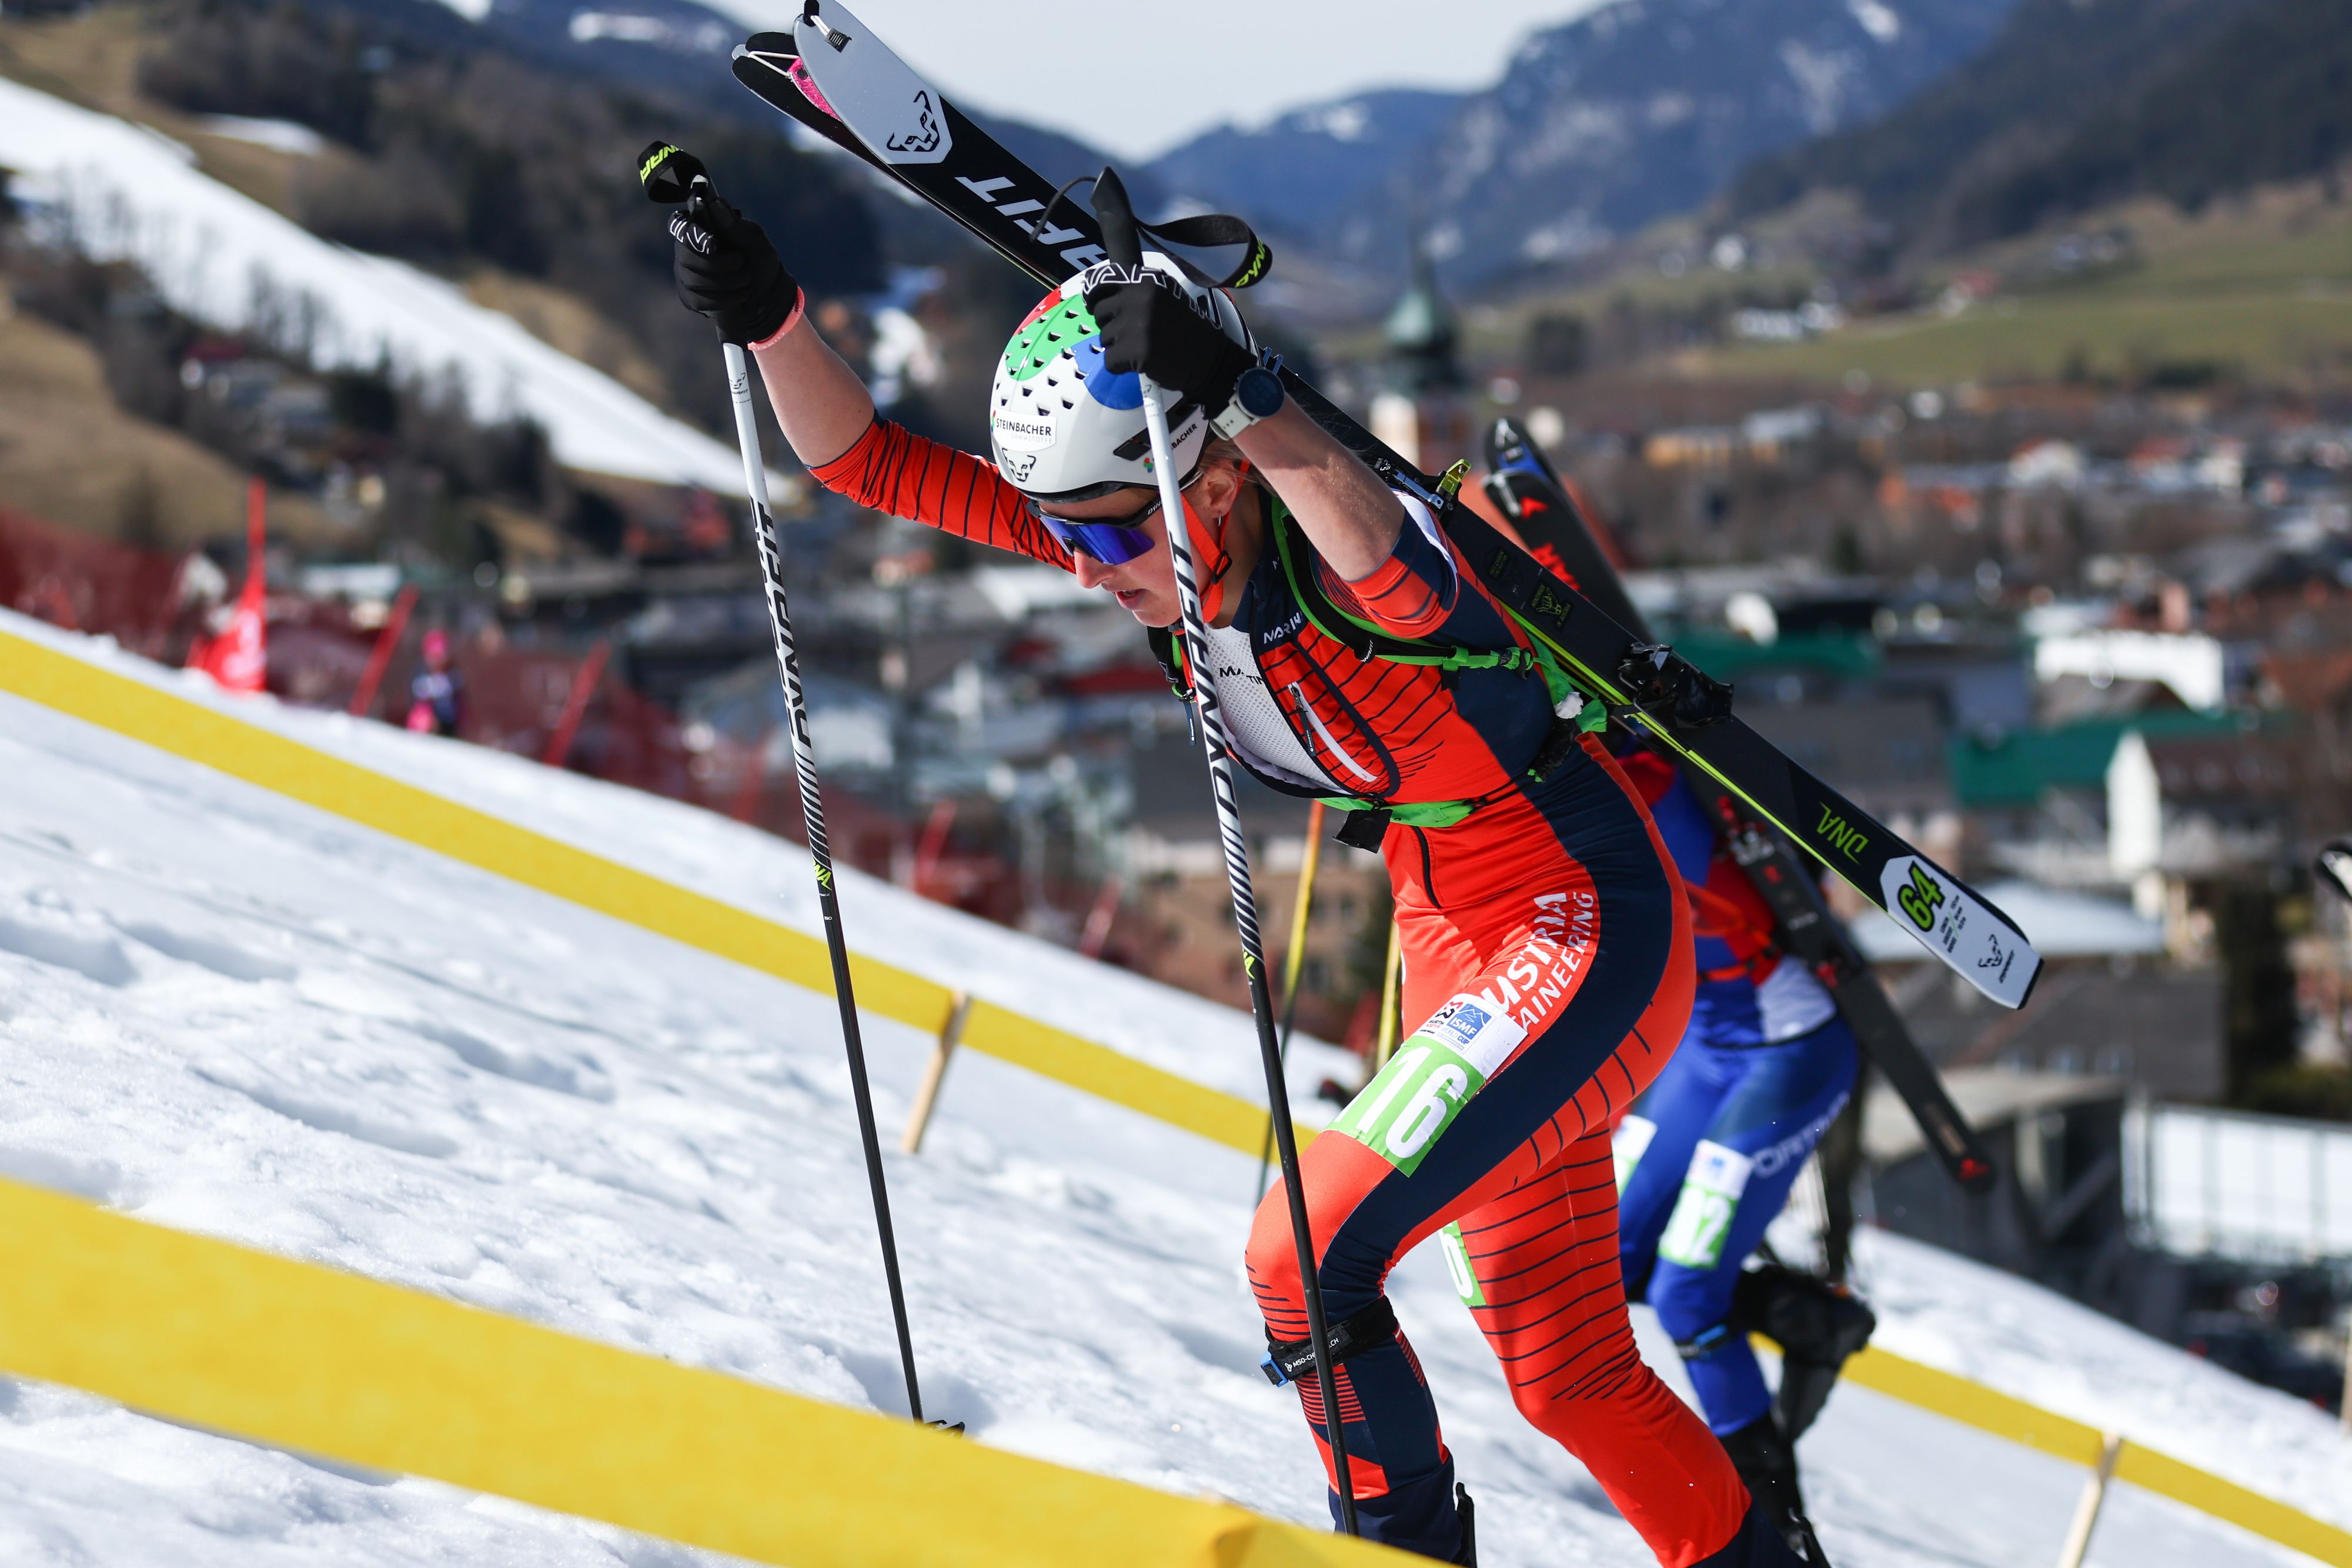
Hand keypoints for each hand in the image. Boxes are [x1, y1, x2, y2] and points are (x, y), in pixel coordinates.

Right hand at [670, 197, 799, 345]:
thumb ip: (735, 225)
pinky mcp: (690, 297)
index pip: (679, 224)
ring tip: (746, 278)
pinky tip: (739, 295)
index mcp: (700, 229)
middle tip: (742, 262)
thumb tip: (716, 204)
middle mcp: (685, 249)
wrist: (767, 294)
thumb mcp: (755, 241)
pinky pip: (700, 299)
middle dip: (719, 264)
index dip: (693, 234)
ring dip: (727, 282)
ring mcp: (685, 274)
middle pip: (686, 256)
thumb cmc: (759, 261)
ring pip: (693, 279)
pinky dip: (725, 299)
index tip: (713, 243)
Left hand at [1086, 273, 1251, 409]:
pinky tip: (1140, 363)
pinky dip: (1121, 367)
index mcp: (1147, 281)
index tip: (1097, 306)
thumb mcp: (1165, 297)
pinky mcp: (1135, 351)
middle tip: (1132, 335)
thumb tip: (1099, 294)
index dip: (1095, 295)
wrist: (1209, 360)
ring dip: (1118, 347)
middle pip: (1100, 312)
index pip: (1102, 280)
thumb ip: (1137, 292)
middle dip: (1111, 325)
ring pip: (1104, 338)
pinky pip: (1110, 361)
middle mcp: (1139, 298)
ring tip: (1142, 349)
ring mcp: (1137, 324)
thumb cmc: (1186, 330)